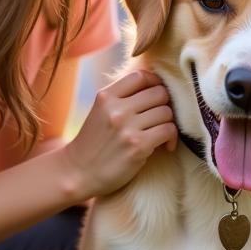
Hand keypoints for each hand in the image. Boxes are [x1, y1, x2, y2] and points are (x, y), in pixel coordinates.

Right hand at [66, 70, 176, 198]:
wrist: (78, 173)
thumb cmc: (94, 142)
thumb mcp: (100, 111)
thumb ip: (121, 97)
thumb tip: (154, 84)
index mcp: (106, 96)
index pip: (141, 76)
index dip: (154, 83)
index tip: (156, 97)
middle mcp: (116, 108)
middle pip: (159, 93)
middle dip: (164, 105)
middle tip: (159, 118)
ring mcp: (127, 127)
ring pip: (166, 112)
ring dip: (168, 123)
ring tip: (161, 133)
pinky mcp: (138, 145)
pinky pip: (169, 130)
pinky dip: (172, 138)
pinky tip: (165, 146)